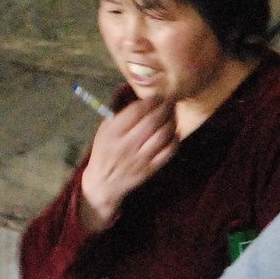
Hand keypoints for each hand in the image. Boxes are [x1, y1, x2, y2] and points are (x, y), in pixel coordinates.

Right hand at [78, 95, 177, 230]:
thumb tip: (142, 97)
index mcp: (113, 132)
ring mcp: (140, 158)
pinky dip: (175, 139)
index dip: (151, 101)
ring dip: (172, 121)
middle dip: (165, 108)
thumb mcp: (104, 130)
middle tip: (171, 101)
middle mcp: (126, 145)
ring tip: (173, 114)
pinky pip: (168, 152)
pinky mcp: (151, 169)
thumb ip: (120, 115)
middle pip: (152, 121)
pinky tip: (175, 132)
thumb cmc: (105, 151)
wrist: (104, 183)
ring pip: (163, 135)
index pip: (136, 111)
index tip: (158, 95)